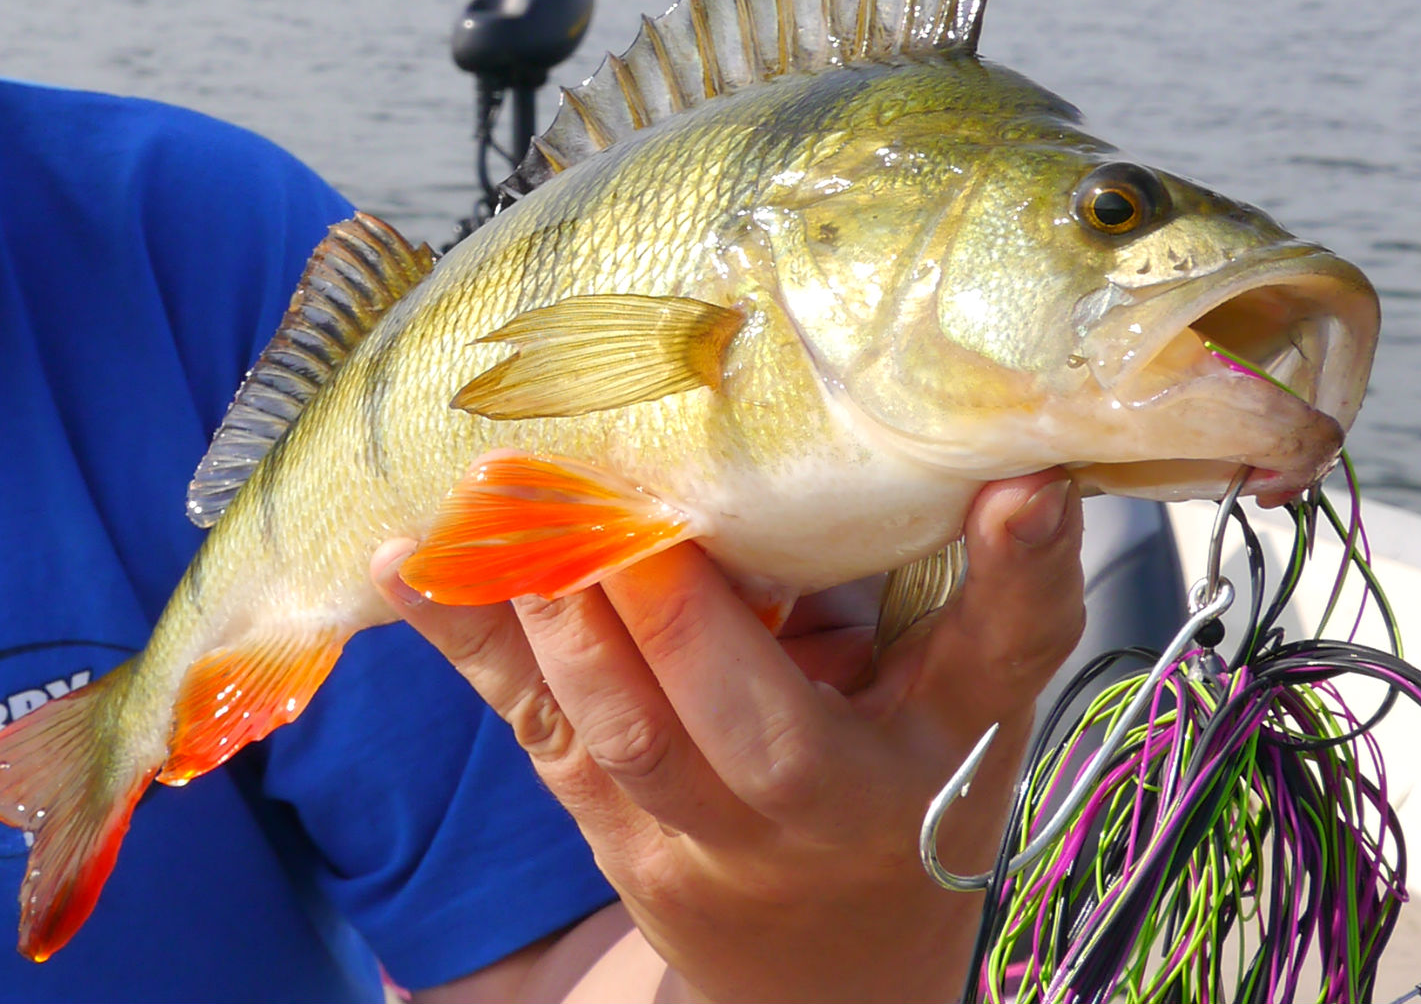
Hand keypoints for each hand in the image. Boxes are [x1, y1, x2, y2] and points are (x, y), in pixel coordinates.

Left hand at [375, 472, 1086, 1003]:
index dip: (1009, 581)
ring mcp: (698, 834)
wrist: (829, 966)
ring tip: (500, 484)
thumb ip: (981, 598)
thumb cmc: (910, 784)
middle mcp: (820, 811)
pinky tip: (401, 557)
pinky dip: (464, 634)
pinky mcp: (606, 827)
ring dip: (551, 602)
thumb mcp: (968, 703)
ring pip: (617, 730)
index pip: (991, 664)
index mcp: (936, 755)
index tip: (1019, 490)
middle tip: (618, 473)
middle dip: (675, 599)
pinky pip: (528, 725)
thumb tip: (1001, 466)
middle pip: (752, 725)